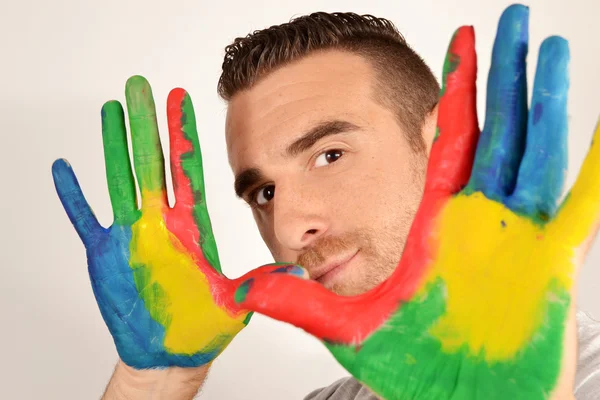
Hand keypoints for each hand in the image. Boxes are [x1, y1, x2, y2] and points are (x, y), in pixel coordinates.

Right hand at [52, 76, 299, 368]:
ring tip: (110, 110)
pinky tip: (65, 168)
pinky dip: (74, 195)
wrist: (173, 352)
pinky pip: (85, 218)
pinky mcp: (106, 254)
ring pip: (120, 178)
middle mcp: (161, 222)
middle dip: (146, 123)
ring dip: (114, 144)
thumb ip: (261, 282)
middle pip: (151, 162)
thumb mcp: (237, 301)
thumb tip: (297, 270)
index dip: (183, 134)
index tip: (181, 99)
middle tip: (140, 85)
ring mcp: (132, 235)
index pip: (187, 169)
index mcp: (192, 225)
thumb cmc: (204, 327)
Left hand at [233, 5, 599, 398]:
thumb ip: (298, 300)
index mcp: (434, 221)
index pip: (447, 139)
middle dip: (502, 72)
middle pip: (495, 128)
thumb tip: (242, 287)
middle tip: (508, 18)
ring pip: (534, 152)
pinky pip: (578, 209)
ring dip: (544, 100)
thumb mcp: (347, 324)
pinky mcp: (546, 267)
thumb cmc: (412, 367)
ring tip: (545, 48)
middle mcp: (478, 219)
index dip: (456, 89)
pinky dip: (593, 171)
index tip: (457, 41)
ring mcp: (515, 237)